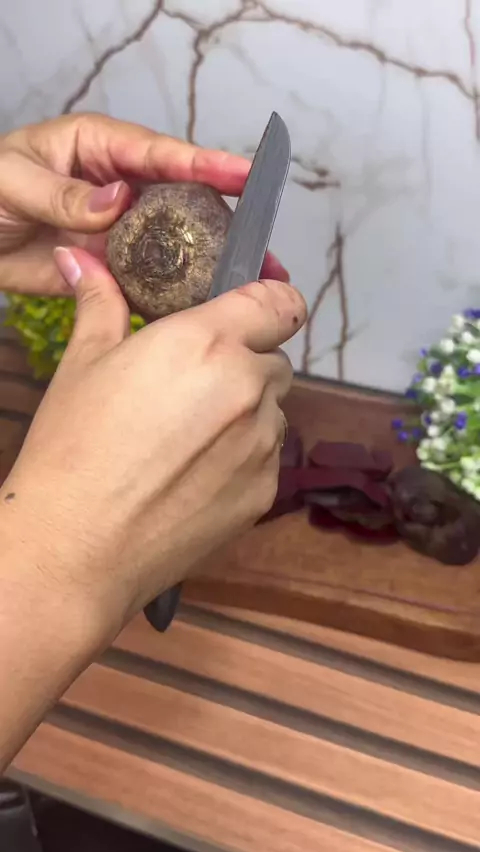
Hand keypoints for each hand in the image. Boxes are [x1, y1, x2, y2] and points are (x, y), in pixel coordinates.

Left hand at [0, 113, 288, 295]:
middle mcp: (123, 189)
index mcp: (103, 150)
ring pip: (177, 247)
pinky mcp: (113, 268)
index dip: (208, 165)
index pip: (163, 155)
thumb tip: (117, 198)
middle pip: (187, 204)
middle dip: (230, 225)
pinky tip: (207, 309)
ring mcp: (122, 232)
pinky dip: (178, 295)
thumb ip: (65, 193)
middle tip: (265, 252)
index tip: (248, 175)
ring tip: (253, 286)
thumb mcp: (15, 179)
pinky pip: (151, 282)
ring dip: (214, 266)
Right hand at [1, 248, 305, 634]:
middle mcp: (248, 388)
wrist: (76, 547)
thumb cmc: (72, 449)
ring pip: (273, 410)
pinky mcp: (264, 493)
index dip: (273, 300)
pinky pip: (267, 457)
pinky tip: (194, 475)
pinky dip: (244, 457)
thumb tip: (79, 258)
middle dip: (245, 363)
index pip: (281, 302)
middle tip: (195, 385)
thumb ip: (99, 302)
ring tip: (188, 438)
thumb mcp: (83, 364)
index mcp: (208, 343)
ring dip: (247, 411)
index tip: (254, 310)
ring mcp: (262, 445)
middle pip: (275, 359)